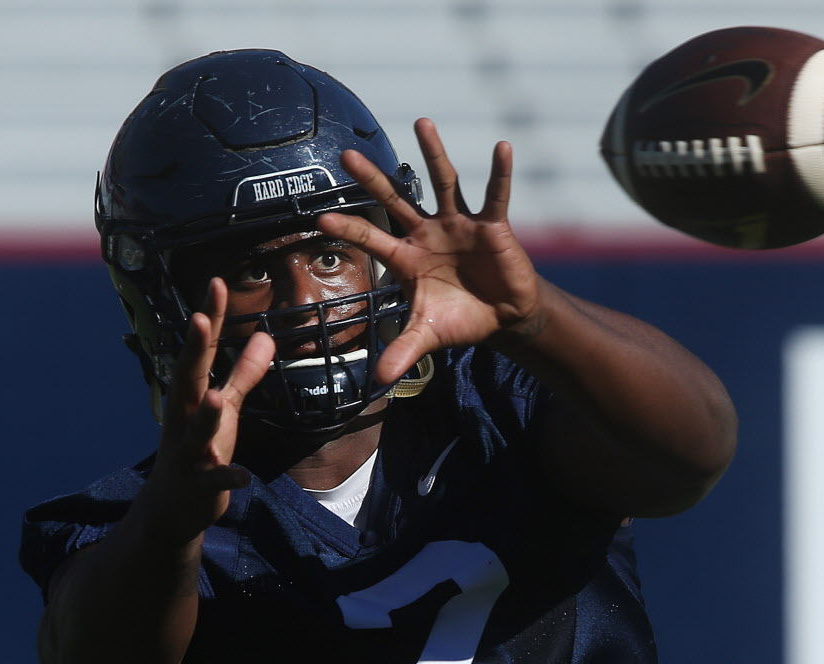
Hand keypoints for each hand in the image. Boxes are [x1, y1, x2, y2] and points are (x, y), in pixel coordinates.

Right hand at [143, 279, 274, 537]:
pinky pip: (215, 479)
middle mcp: (184, 418)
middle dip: (193, 349)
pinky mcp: (200, 484)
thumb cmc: (201, 448)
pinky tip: (245, 476)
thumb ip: (245, 373)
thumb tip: (266, 335)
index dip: (208, 318)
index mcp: (191, 395)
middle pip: (188, 378)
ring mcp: (189, 451)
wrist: (173, 507)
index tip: (215, 283)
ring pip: (197, 430)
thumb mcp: (226, 408)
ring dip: (206, 414)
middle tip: (198, 317)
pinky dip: (228, 477)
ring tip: (216, 397)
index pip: (200, 350)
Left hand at [318, 117, 541, 384]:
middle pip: (394, 200)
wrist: (502, 317)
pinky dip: (500, 173)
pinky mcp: (492, 226)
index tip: (320, 215)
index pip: (371, 239)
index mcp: (406, 258)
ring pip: (443, 183)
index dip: (349, 228)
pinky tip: (503, 147)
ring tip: (421, 121)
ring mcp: (459, 225)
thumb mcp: (428, 335)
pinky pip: (495, 195)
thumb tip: (376, 381)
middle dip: (371, 179)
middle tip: (345, 154)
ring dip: (433, 154)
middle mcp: (427, 234)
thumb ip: (402, 352)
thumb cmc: (460, 320)